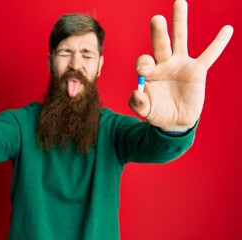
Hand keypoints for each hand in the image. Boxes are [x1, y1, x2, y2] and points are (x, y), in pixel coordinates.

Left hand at [128, 0, 232, 130]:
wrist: (174, 120)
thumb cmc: (157, 112)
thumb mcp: (145, 111)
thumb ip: (138, 104)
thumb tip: (136, 93)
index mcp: (149, 71)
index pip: (144, 61)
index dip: (143, 64)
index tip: (144, 72)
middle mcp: (163, 63)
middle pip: (160, 44)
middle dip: (158, 32)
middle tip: (156, 19)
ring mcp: (181, 64)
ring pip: (180, 40)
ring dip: (179, 23)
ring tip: (179, 3)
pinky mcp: (197, 71)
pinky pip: (210, 55)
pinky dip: (218, 43)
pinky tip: (227, 29)